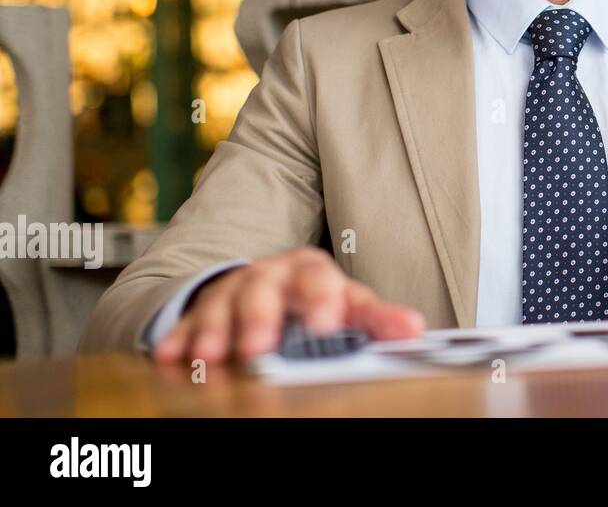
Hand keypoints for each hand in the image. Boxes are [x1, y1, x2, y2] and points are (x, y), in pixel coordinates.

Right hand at [152, 247, 425, 364]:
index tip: (325, 324)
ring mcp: (231, 292)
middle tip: (260, 348)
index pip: (318, 279)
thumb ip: (376, 319)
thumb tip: (413, 329)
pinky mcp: (200, 313)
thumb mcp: (347, 305)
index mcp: (310, 272)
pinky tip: (171, 358)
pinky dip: (178, 341)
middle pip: (263, 289)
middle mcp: (269, 277)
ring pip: (221, 306)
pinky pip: (184, 326)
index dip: (322, 299)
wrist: (267, 290)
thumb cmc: (313, 303)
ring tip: (213, 358)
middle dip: (260, 317)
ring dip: (216, 332)